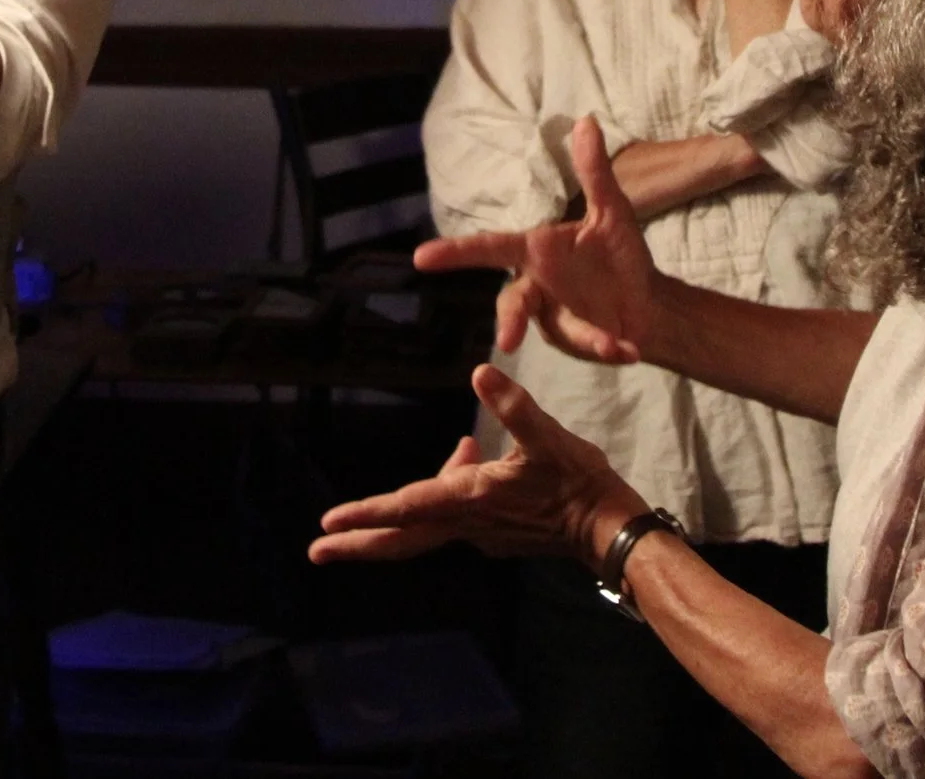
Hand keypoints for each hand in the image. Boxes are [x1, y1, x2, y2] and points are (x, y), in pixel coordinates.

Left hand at [308, 363, 646, 571]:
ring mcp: (481, 534)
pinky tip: (474, 460)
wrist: (609, 529)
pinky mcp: (496, 535)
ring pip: (429, 523)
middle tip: (316, 551)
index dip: (366, 513)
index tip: (327, 526)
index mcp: (471, 500)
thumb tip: (481, 372)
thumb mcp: (549, 437)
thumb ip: (513, 406)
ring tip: (466, 449)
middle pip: (402, 537)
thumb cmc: (579, 483)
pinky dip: (449, 493)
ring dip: (416, 499)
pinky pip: (456, 517)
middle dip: (358, 543)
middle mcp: (468, 523)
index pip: (406, 508)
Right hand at [416, 117, 659, 363]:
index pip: (491, 248)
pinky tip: (627, 349)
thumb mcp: (612, 210)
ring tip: (611, 344)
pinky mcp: (576, 343)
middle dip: (509, 320)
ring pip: (554, 331)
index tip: (420, 257)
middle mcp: (538, 286)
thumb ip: (594, 171)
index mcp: (538, 251)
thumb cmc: (620, 255)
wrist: (650, 300)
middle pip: (511, 302)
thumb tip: (585, 120)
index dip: (455, 252)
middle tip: (507, 341)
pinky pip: (586, 345)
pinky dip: (607, 347)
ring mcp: (554, 319)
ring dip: (581, 337)